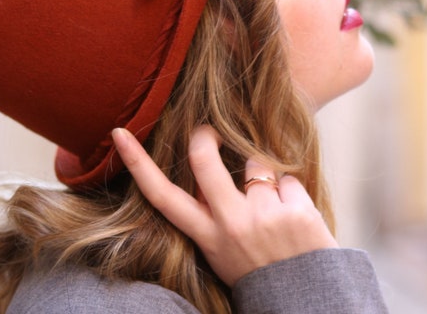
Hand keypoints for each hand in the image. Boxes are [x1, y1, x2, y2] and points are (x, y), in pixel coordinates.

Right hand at [112, 125, 337, 286]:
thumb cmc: (260, 268)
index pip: (162, 197)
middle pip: (203, 159)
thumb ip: (211, 212)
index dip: (137, 163)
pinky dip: (293, 193)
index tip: (120, 133)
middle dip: (206, 135)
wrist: (305, 302)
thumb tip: (205, 162)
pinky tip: (296, 219)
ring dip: (265, 177)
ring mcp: (263, 217)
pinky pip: (289, 180)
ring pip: (256, 165)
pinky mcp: (296, 212)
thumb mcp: (222, 250)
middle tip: (213, 130)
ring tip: (275, 211)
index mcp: (208, 236)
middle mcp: (230, 224)